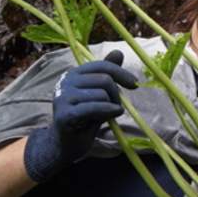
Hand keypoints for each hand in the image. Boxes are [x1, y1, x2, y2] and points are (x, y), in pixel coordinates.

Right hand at [23, 51, 138, 181]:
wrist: (67, 143)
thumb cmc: (85, 117)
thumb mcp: (98, 93)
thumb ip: (107, 74)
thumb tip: (119, 52)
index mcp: (73, 74)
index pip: (102, 66)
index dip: (121, 73)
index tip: (134, 83)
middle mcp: (65, 82)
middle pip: (104, 79)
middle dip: (116, 94)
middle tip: (117, 106)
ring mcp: (62, 98)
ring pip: (102, 94)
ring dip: (113, 105)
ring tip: (108, 114)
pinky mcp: (65, 114)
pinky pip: (95, 107)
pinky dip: (110, 111)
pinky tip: (114, 115)